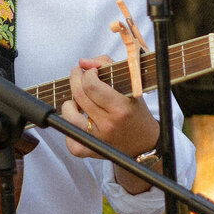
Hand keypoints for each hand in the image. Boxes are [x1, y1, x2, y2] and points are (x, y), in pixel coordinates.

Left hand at [62, 58, 159, 194]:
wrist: (144, 142)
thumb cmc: (136, 110)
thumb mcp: (130, 84)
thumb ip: (107, 65)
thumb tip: (83, 62)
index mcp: (121, 108)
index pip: (91, 85)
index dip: (87, 73)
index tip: (92, 71)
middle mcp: (108, 125)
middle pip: (79, 96)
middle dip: (75, 79)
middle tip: (79, 74)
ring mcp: (97, 140)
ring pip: (68, 115)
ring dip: (70, 103)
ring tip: (79, 100)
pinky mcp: (89, 151)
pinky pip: (69, 137)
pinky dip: (69, 126)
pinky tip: (80, 119)